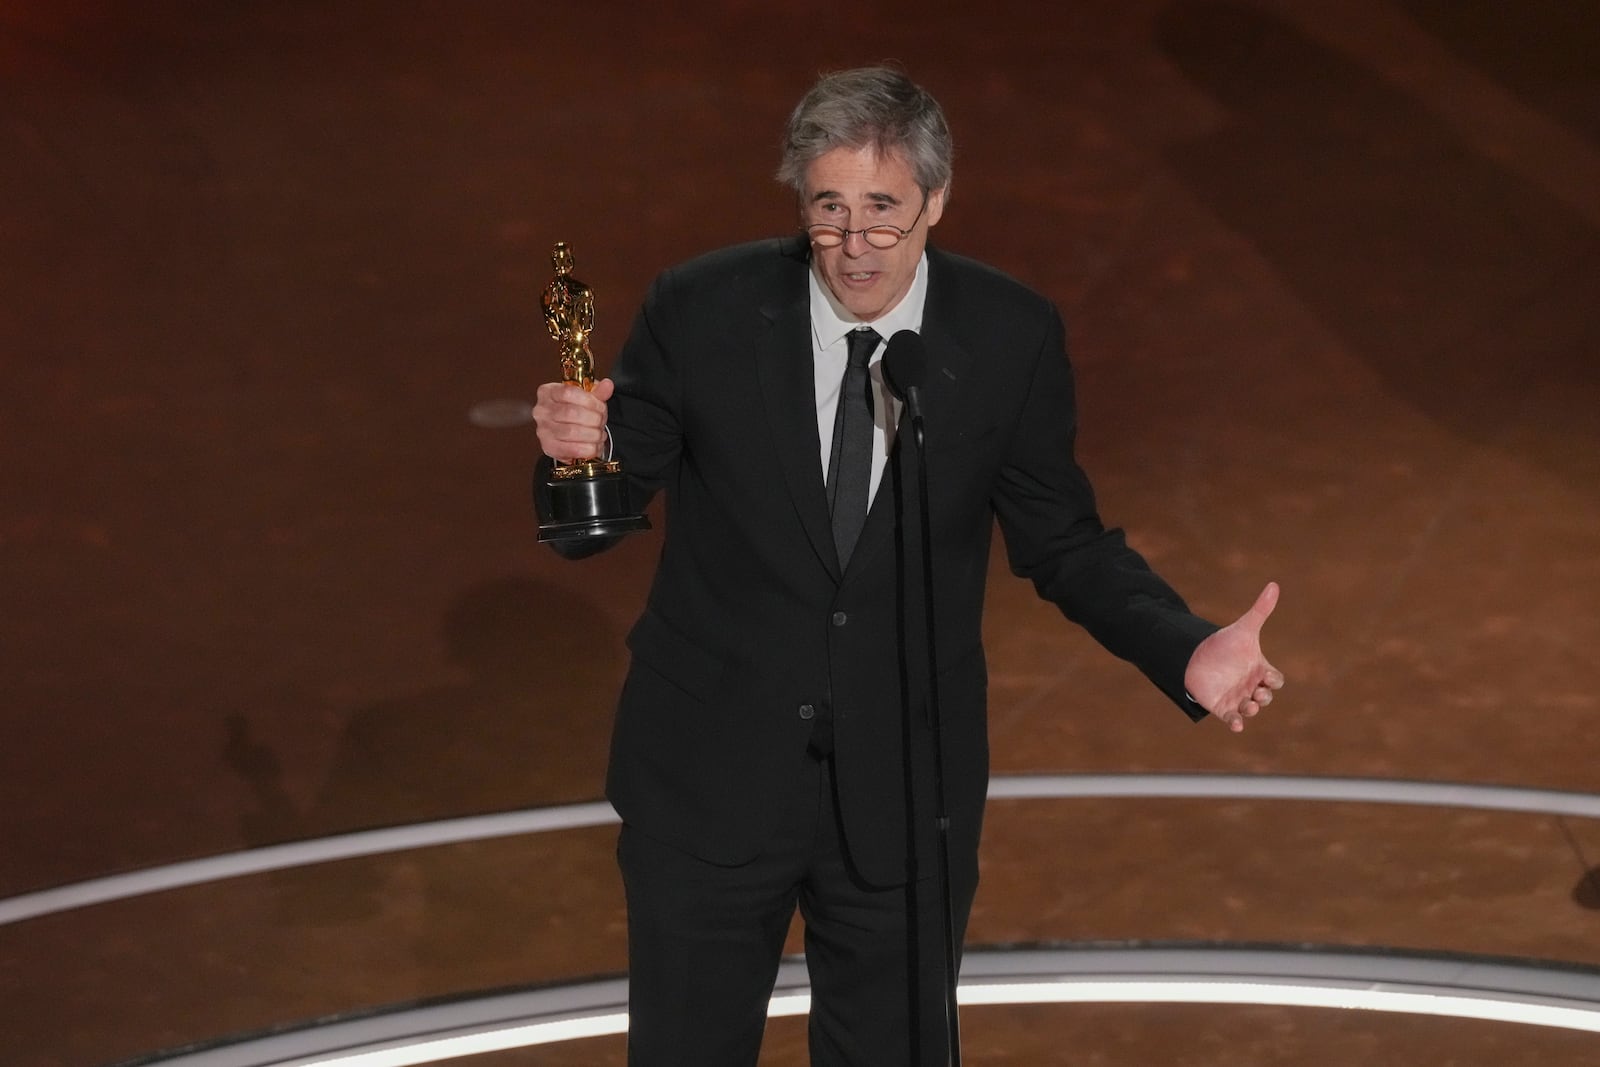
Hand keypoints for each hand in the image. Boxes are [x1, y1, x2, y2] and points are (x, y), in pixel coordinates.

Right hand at [533, 377, 613, 462]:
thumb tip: (607, 385)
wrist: (570, 433)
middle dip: (593, 418)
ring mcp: (543, 430)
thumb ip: (598, 392)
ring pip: (572, 432)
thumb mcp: (588, 398)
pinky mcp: (549, 447)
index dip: (589, 400)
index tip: (600, 407)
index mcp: (548, 392)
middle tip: (601, 422)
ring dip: (593, 434)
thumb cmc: (577, 411)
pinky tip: (594, 445)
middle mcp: (541, 410)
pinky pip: (572, 449)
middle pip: (571, 412)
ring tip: (599, 434)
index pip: (568, 392)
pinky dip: (588, 448)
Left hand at [1184, 581, 1284, 732]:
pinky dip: (1236, 723)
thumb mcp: (1244, 628)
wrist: (1195, 655)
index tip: (1267, 676)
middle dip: (1264, 698)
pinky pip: (1233, 719)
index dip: (1274, 680)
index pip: (1275, 680)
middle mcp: (1250, 686)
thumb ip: (1260, 610)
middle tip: (1258, 694)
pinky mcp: (1222, 707)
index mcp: (1259, 669)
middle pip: (1266, 697)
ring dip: (1252, 709)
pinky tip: (1236, 725)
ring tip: (1248, 705)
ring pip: (1251, 709)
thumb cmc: (1224, 643)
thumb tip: (1274, 585)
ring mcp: (1237, 697)